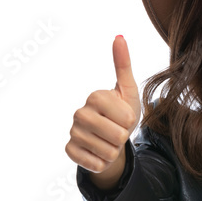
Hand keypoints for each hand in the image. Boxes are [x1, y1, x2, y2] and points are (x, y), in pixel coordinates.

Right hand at [65, 35, 141, 171]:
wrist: (109, 140)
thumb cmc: (121, 114)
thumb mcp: (128, 91)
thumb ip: (123, 65)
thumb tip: (119, 36)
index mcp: (95, 96)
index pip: (127, 119)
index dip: (131, 123)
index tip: (124, 118)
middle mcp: (79, 113)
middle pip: (118, 136)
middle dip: (123, 139)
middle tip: (117, 132)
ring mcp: (73, 132)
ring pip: (108, 152)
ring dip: (113, 151)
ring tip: (108, 142)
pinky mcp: (70, 151)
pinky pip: (95, 163)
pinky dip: (102, 162)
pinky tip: (98, 153)